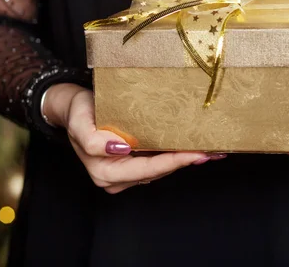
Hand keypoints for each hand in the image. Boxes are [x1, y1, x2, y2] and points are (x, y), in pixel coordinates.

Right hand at [43, 84, 221, 192]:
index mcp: (105, 172)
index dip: (173, 162)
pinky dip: (177, 156)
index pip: (147, 169)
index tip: (196, 154)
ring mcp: (126, 174)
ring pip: (161, 170)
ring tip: (212, 150)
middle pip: (158, 172)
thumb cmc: (79, 113)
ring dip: (185, 160)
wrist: (74, 109)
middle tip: (214, 151)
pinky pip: (158, 162)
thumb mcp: (80, 122)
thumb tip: (120, 149)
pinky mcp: (134, 164)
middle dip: (186, 162)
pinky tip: (195, 148)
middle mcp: (117, 179)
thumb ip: (93, 140)